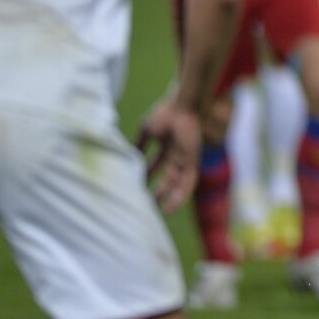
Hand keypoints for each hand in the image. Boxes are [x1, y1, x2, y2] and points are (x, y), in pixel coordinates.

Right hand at [136, 95, 201, 213]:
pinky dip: (179, 196)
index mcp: (166, 145)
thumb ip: (139, 145)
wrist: (182, 107)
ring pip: (177, 183)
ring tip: (157, 212)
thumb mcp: (147, 130)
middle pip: (167, 177)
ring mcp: (185, 158)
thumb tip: (126, 157)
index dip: (146, 176)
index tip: (136, 187)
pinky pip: (188, 183)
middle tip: (146, 204)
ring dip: (167, 197)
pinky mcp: (192, 162)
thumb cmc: (164, 114)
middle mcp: (176, 153)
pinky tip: (169, 208)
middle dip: (157, 190)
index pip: (155, 165)